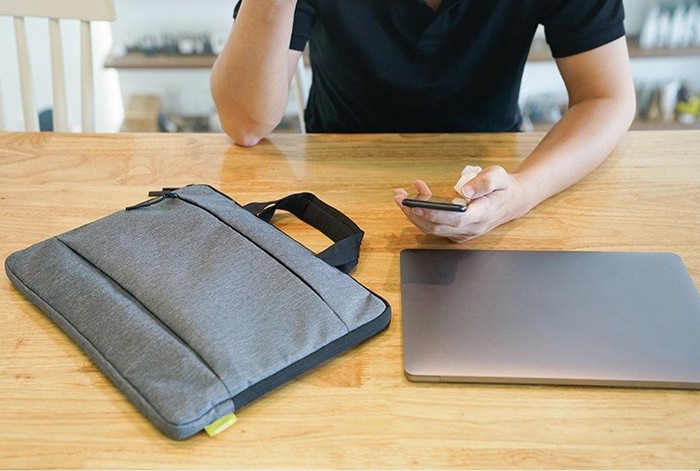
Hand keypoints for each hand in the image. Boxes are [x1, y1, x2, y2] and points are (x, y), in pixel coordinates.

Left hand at [393, 166, 529, 242]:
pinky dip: (422, 213)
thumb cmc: (503, 187)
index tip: (416, 205)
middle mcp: (471, 227)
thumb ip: (484, 182)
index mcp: (482, 214)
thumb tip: (466, 190)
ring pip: (433, 228)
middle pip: (438, 226)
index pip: (455, 218)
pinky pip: (436, 226)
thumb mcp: (498, 175)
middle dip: (414, 213)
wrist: (512, 202)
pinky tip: (417, 196)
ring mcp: (463, 232)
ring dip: (413, 214)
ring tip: (401, 196)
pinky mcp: (457, 231)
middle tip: (399, 197)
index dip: (434, 213)